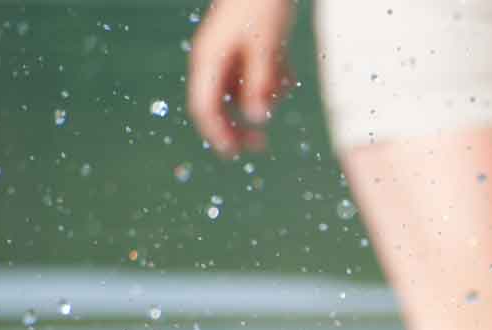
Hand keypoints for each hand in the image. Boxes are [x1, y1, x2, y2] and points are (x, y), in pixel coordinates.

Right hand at [188, 0, 294, 155]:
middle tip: (261, 146)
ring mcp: (229, 55)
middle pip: (219, 105)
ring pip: (243, 92)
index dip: (217, 133)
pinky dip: (272, 80)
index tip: (234, 153)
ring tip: (284, 74)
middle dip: (239, 126)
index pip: (204, 107)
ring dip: (265, 96)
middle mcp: (214, 59)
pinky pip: (256, 78)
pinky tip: (287, 67)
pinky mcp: (246, 50)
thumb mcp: (267, 48)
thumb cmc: (264, 8)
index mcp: (210, 59)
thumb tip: (258, 119)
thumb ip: (261, 82)